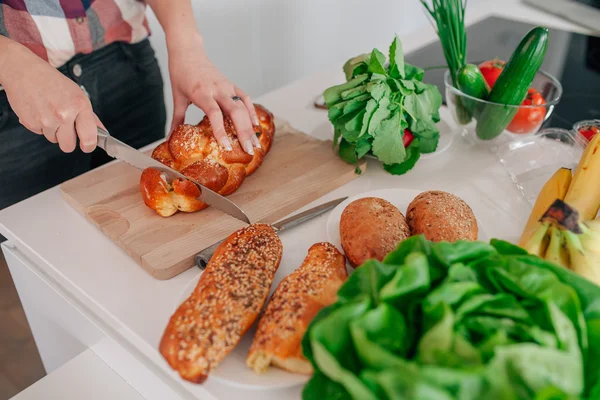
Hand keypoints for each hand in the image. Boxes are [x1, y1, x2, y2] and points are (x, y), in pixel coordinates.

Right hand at [0, 39, 101, 152]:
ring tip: (49, 112)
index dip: (89, 146)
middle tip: (65, 127)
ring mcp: (46, 120)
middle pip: (68, 146)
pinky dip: (40, 125)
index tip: (87, 146)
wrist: (24, 71)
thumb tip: (101, 132)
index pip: (89, 138)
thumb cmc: (52, 81)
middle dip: (67, 140)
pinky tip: (40, 111)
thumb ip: (90, 116)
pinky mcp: (31, 123)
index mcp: (79, 105)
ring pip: (53, 139)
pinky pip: (40, 133)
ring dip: (53, 130)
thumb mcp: (77, 94)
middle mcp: (64, 114)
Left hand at [166, 33, 260, 154]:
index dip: (221, 130)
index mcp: (201, 92)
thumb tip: (169, 138)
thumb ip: (177, 119)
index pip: (214, 113)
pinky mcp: (231, 85)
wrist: (188, 51)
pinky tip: (255, 125)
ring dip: (250, 126)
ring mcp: (227, 86)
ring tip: (255, 144)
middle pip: (235, 112)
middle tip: (248, 151)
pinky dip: (251, 112)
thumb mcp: (177, 97)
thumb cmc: (181, 73)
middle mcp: (217, 89)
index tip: (226, 146)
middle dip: (243, 133)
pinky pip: (245, 99)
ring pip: (243, 107)